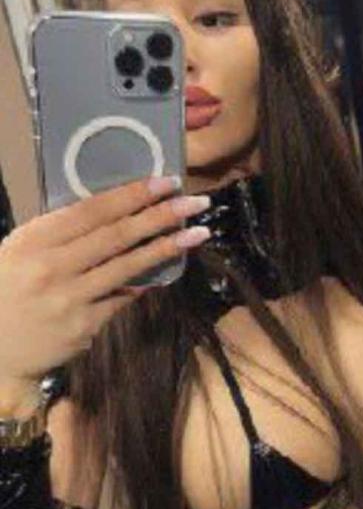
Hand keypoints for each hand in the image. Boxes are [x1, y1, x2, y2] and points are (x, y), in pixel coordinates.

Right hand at [0, 175, 209, 384]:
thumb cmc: (10, 289)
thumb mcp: (22, 251)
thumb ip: (61, 232)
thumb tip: (115, 210)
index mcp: (34, 239)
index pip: (92, 210)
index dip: (133, 195)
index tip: (166, 181)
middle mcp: (52, 267)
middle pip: (117, 235)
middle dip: (160, 215)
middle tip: (195, 202)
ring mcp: (69, 299)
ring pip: (127, 267)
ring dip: (166, 247)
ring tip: (197, 233)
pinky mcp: (83, 327)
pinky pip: (121, 298)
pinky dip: (141, 283)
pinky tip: (162, 272)